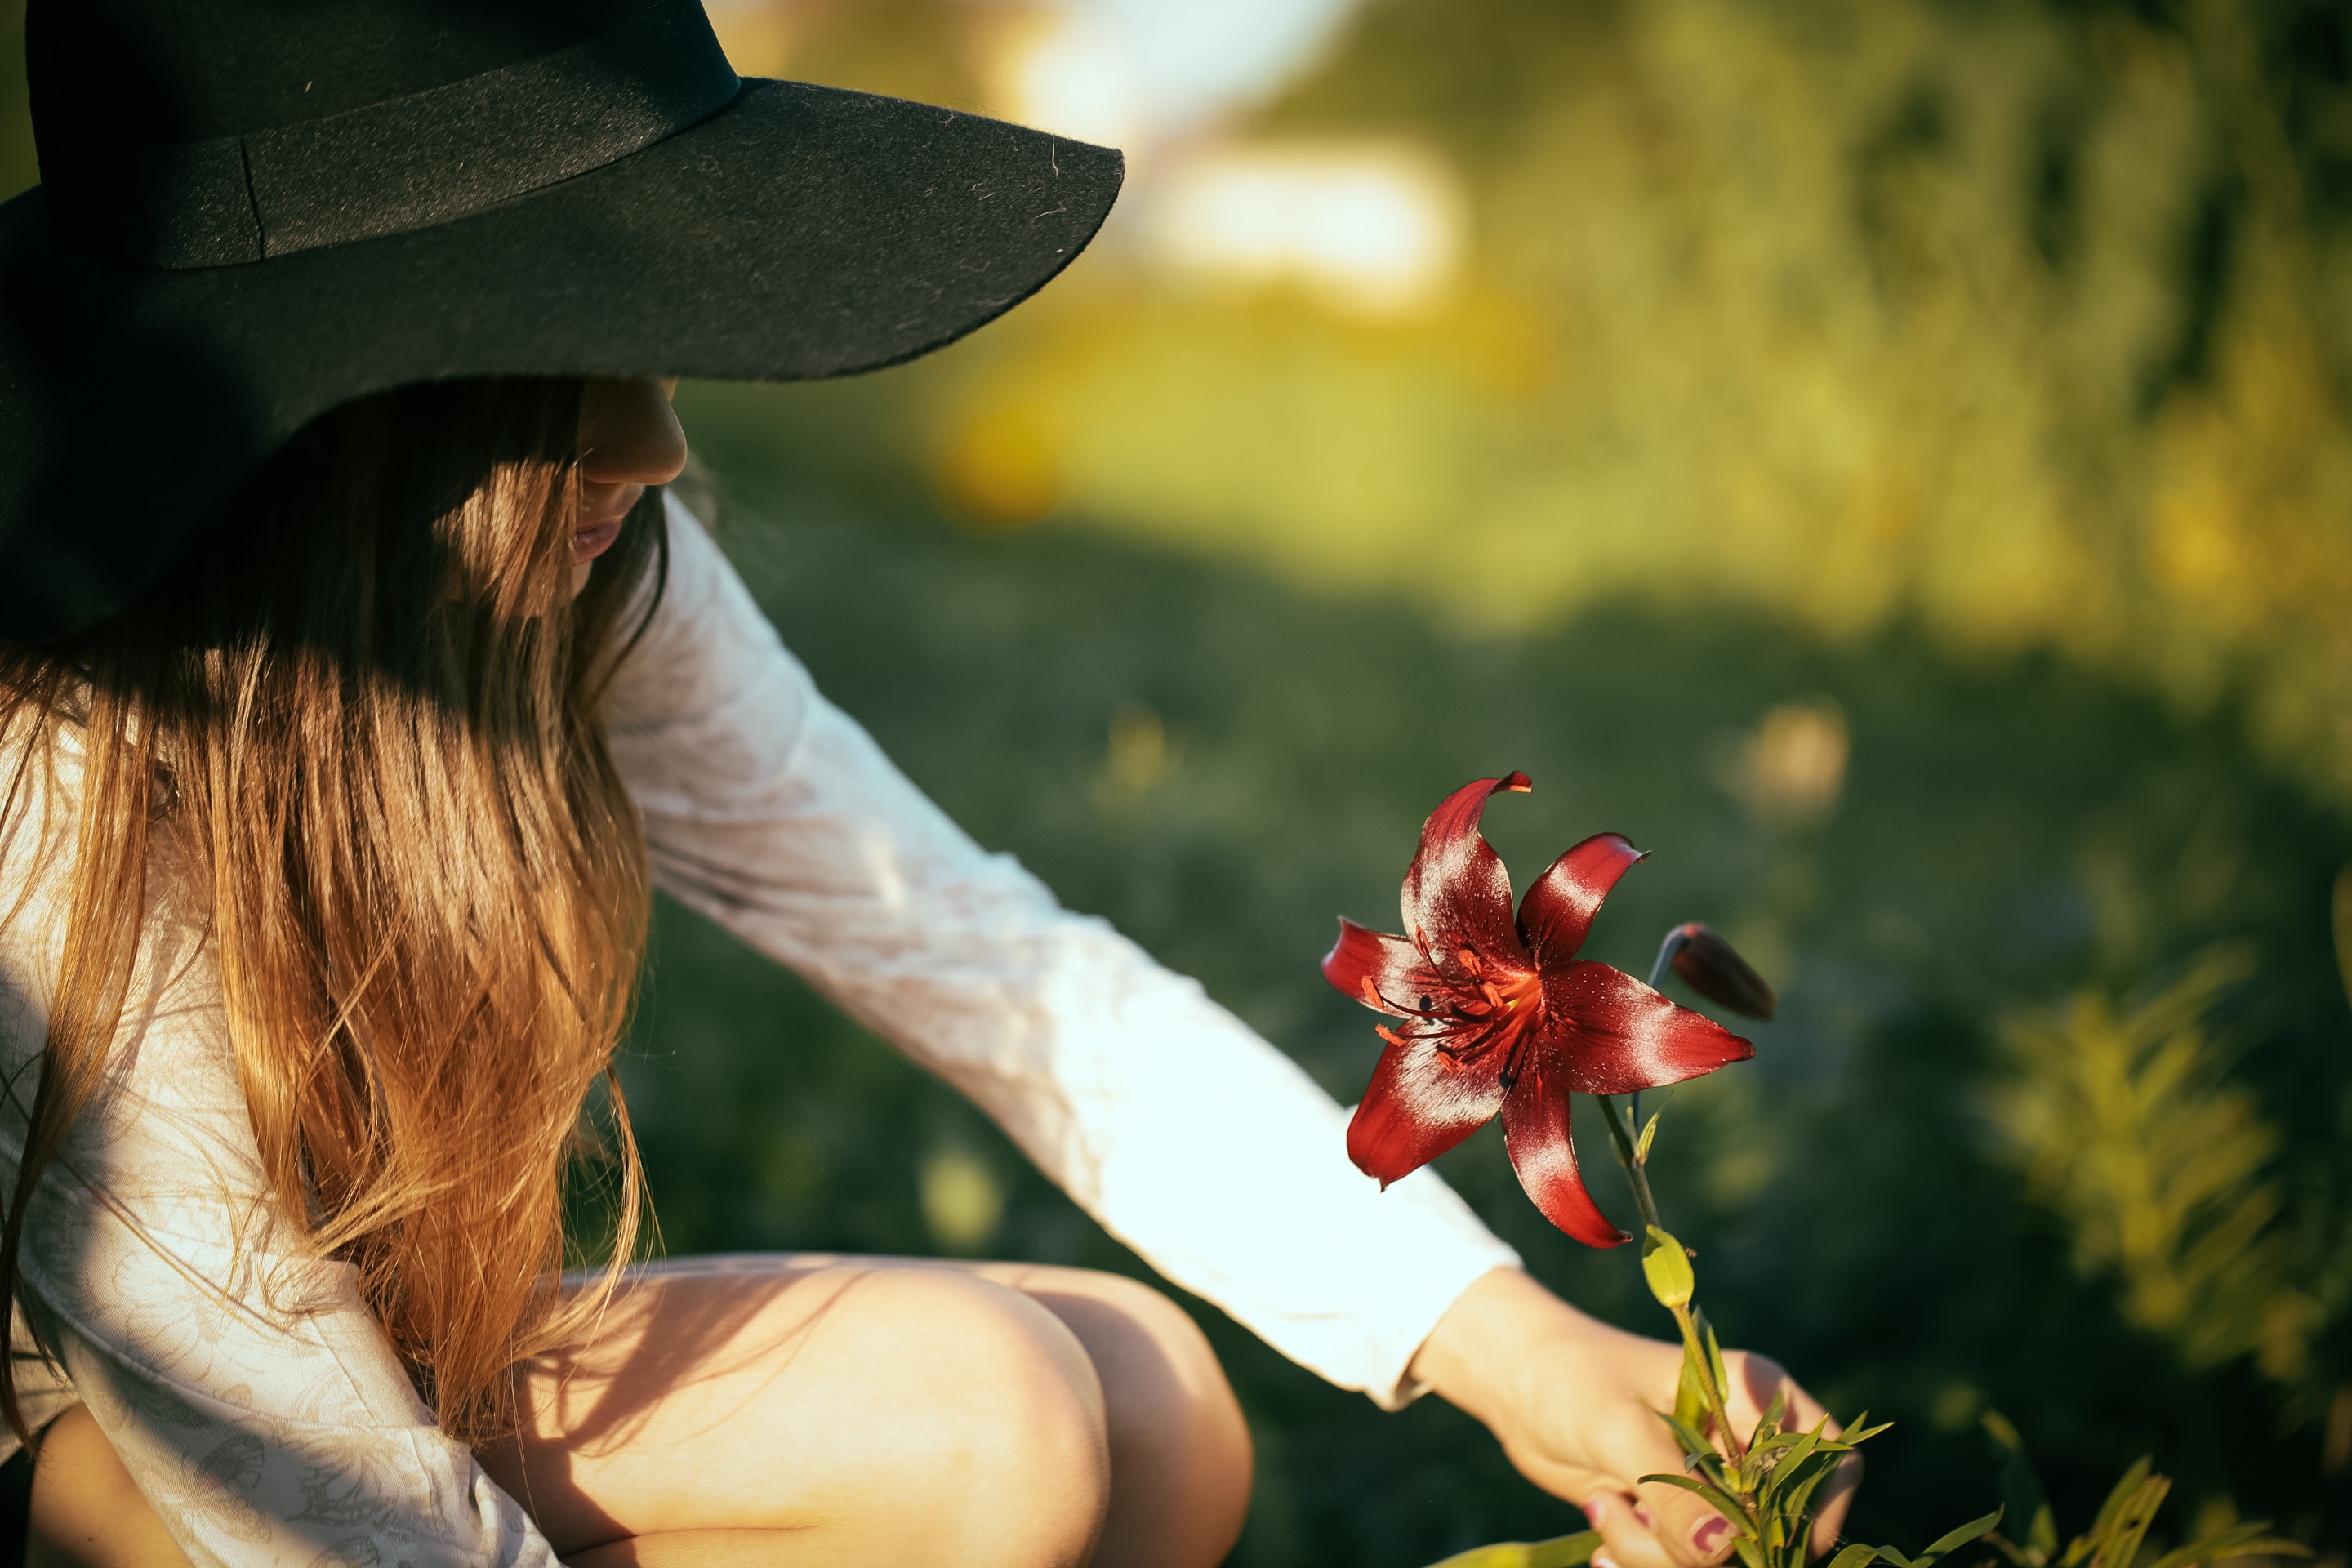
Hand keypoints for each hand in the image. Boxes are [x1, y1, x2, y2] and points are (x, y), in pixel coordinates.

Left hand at [1409, 1267, 1861, 1567]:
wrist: (1517, 1384)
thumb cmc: (1572, 1379)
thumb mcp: (1620, 1430)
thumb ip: (1675, 1491)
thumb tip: (1722, 1553)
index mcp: (1755, 1397)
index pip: (1831, 1461)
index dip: (1818, 1512)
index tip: (1768, 1545)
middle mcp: (1745, 1446)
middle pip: (1774, 1530)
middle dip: (1709, 1550)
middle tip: (1637, 1520)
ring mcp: (1712, 1487)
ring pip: (1721, 1560)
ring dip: (1656, 1557)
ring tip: (1606, 1510)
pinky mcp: (1677, 1519)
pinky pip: (1682, 1565)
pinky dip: (1641, 1563)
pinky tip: (1602, 1535)